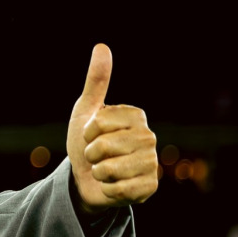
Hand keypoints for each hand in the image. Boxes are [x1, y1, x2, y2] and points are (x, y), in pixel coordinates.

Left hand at [66, 44, 157, 211]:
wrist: (85, 178)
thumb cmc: (85, 142)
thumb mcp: (85, 111)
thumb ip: (96, 81)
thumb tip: (102, 46)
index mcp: (136, 116)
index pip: (99, 123)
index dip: (86, 132)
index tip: (89, 134)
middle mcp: (149, 137)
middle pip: (105, 146)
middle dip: (90, 153)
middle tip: (95, 155)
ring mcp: (152, 164)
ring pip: (112, 169)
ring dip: (97, 172)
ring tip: (103, 170)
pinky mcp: (150, 188)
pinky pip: (120, 190)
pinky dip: (108, 190)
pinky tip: (112, 185)